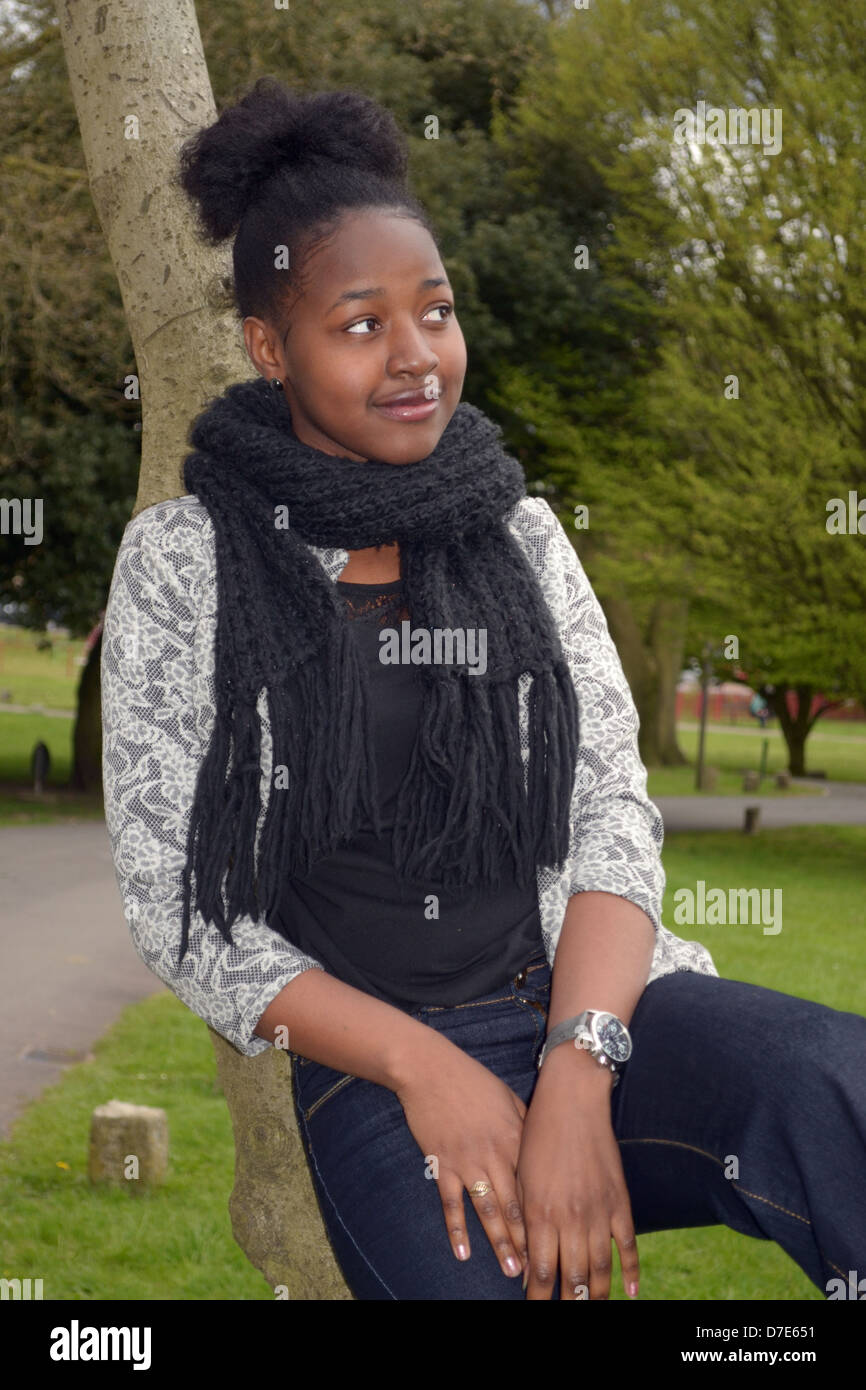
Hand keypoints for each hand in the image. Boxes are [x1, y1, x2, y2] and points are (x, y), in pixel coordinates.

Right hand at [395, 1044, 528, 1281]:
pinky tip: (462, 1253)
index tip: (558, 1240)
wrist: (430, 1068)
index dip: (547, 1216)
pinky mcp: (442, 1163)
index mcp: (515, 1139)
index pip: (535, 1187)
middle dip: (529, 1240)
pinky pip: (451, 1203)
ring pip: (488, 1210)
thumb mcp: (508, 1097)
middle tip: (539, 1270)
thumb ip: (526, 1124)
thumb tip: (543, 1144)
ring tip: (511, 1270)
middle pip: (516, 1206)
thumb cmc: (472, 1079)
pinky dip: (456, 1229)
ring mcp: (468, 1161)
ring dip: (500, 1242)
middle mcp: (495, 1155)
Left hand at [516, 1048, 638, 1299]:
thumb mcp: (522, 1177)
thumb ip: (525, 1221)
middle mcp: (571, 1218)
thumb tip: (527, 1261)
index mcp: (541, 1213)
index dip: (538, 1296)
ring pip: (600, 1268)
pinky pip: (627, 1244)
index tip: (534, 1308)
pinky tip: (629, 1293)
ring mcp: (599, 1211)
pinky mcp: (619, 1200)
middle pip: (572, 1277)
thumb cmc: (538, 1134)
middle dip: (568, 1302)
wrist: (573, 1100)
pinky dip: (629, 1271)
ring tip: (591, 1311)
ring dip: (596, 1296)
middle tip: (566, 1315)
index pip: (541, 1271)